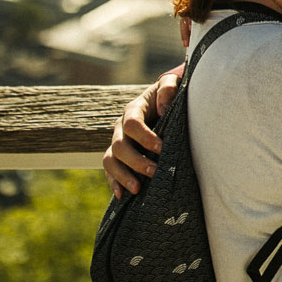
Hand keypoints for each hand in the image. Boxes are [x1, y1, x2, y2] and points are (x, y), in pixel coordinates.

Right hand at [101, 68, 179, 197]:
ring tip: (138, 189)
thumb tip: (162, 108)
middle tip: (154, 171)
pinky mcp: (118, 157)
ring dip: (122, 176)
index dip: (145, 137)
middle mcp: (121, 127)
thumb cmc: (169, 96)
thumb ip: (168, 87)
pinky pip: (109, 171)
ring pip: (110, 160)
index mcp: (133, 110)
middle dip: (136, 161)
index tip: (161, 148)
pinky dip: (114, 183)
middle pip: (119, 146)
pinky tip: (122, 196)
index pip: (132, 124)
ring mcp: (117, 142)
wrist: (163, 105)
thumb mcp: (171, 84)